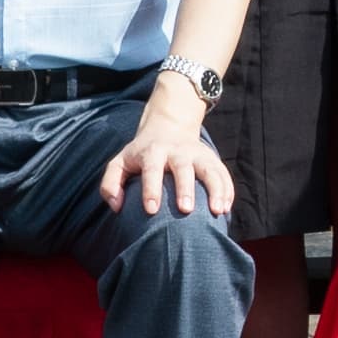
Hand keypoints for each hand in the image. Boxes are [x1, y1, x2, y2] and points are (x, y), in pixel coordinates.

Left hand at [101, 80, 235, 217]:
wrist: (168, 126)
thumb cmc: (140, 154)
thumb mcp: (119, 162)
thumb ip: (110, 184)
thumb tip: (117, 207)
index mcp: (152, 152)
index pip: (151, 170)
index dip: (151, 189)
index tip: (151, 210)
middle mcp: (177, 151)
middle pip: (183, 169)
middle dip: (185, 189)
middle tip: (186, 210)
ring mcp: (197, 153)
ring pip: (209, 169)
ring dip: (215, 189)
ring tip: (217, 211)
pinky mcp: (211, 158)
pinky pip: (223, 173)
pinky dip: (227, 190)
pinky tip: (225, 208)